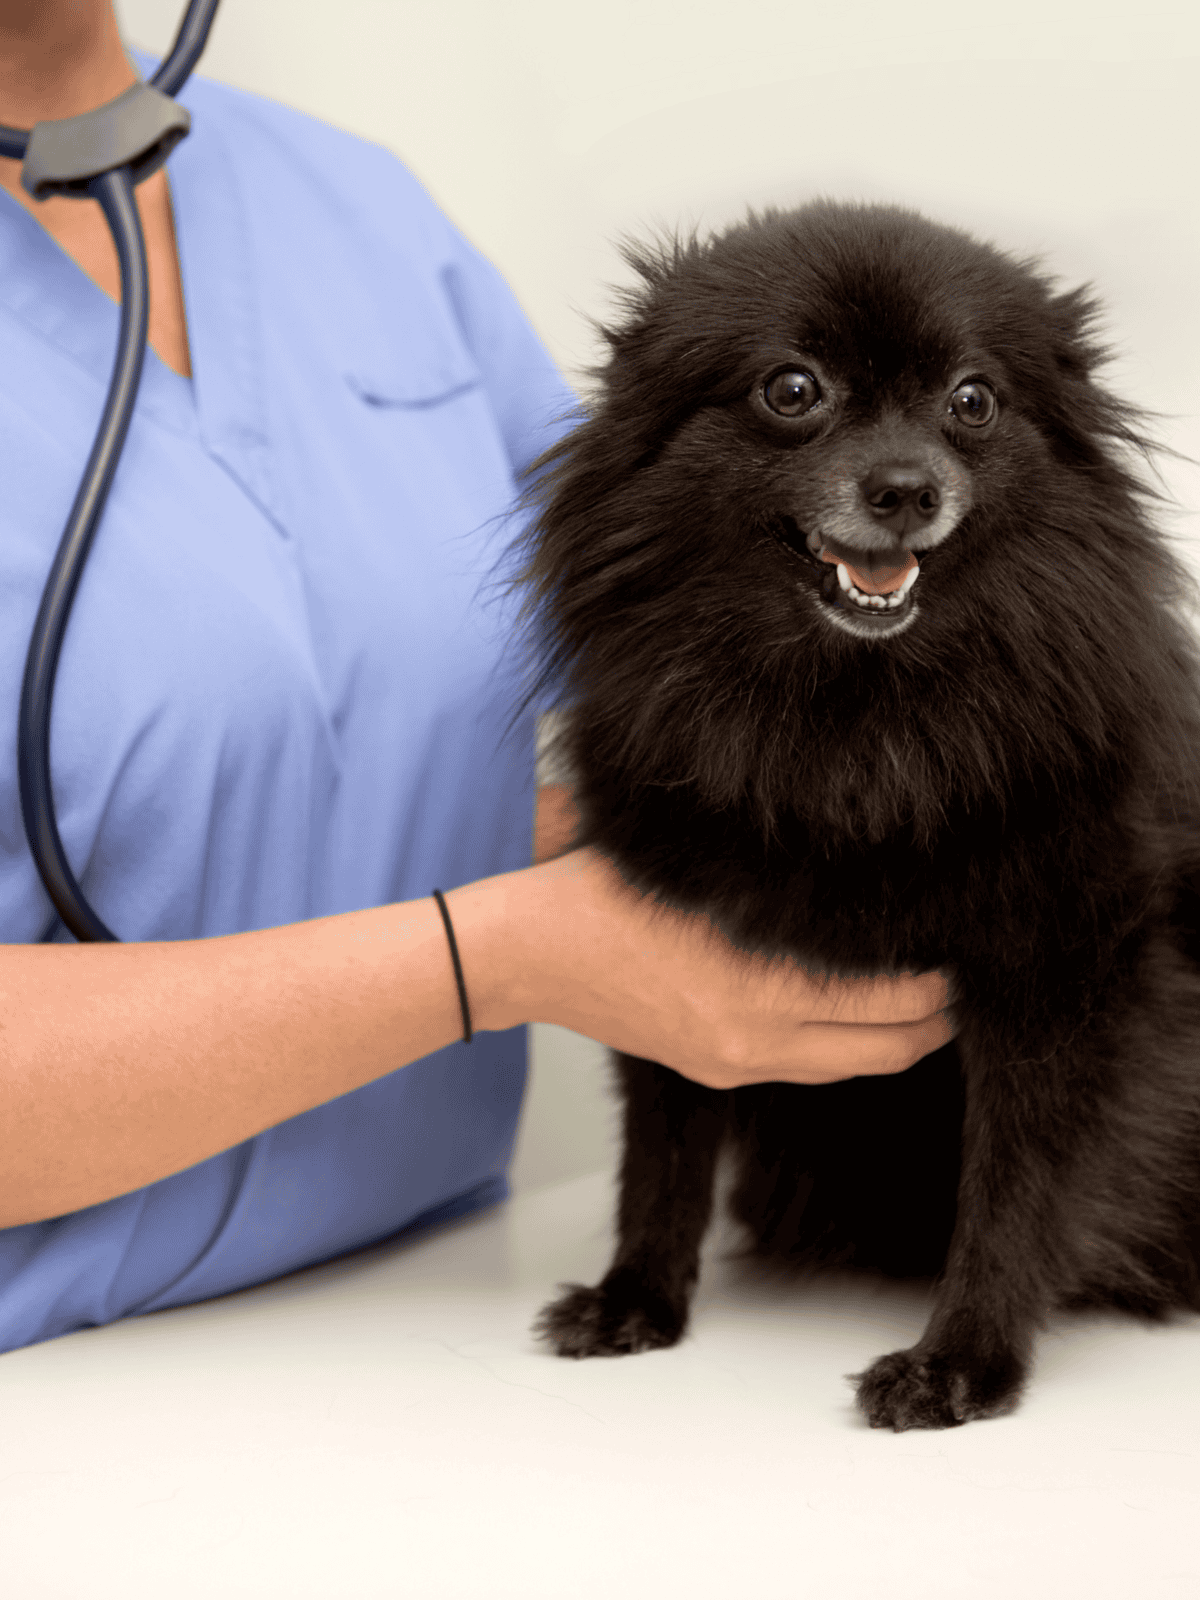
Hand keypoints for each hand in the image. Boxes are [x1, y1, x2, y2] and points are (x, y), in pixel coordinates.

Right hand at [499, 846, 954, 1087]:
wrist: (531, 953)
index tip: (960, 951)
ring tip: (930, 1010)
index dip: (937, 982)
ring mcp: (734, 1058)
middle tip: (965, 988)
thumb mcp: (699, 870)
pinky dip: (845, 1049)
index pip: (887, 998)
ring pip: (849, 1066)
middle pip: (885, 1048)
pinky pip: (804, 1067)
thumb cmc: (602, 895)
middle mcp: (756, 1034)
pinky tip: (858, 1020)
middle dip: (936, 1023)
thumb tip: (847, 858)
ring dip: (896, 1042)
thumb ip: (774, 878)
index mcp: (759, 983)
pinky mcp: (714, 1068)